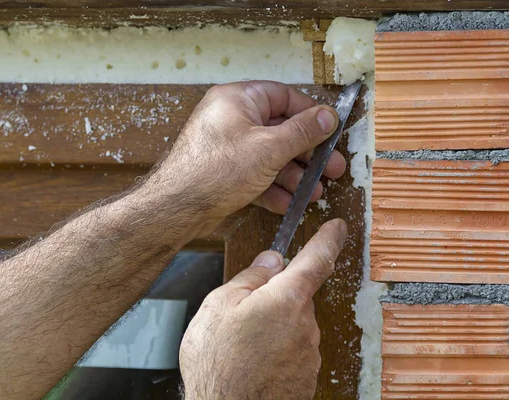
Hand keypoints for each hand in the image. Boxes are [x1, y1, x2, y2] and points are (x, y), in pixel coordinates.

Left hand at [152, 81, 345, 225]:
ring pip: (269, 155)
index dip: (310, 113)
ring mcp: (227, 147)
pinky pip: (255, 173)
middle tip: (330, 169)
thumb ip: (302, 132)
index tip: (330, 130)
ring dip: (293, 176)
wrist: (177, 208)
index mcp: (237, 100)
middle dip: (306, 153)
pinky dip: (272, 187)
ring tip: (313, 193)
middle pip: (279, 130)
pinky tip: (288, 203)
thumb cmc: (215, 171)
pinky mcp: (223, 171)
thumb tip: (328, 117)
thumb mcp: (269, 149)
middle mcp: (231, 119)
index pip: (282, 96)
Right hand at [179, 219, 347, 399]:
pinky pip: (292, 350)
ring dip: (271, 327)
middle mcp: (305, 325)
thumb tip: (271, 261)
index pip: (317, 258)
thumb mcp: (218, 306)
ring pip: (292, 324)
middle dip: (273, 298)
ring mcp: (308, 354)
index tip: (337, 227)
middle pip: (295, 296)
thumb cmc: (218, 365)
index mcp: (286, 299)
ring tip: (240, 347)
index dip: (328, 238)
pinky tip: (250, 363)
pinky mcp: (305, 376)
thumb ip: (250, 278)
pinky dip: (274, 350)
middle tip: (241, 315)